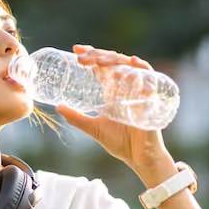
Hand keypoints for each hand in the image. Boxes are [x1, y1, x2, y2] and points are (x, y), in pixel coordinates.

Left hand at [55, 44, 170, 170]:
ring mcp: (138, 91)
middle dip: (99, 55)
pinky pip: (150, 78)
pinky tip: (132, 64)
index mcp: (113, 91)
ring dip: (115, 60)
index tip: (75, 50)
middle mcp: (126, 87)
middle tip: (82, 57)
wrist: (138, 158)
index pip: (103, 66)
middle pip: (114, 61)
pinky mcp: (150, 99)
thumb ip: (76, 118)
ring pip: (129, 66)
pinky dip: (142, 69)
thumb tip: (57, 107)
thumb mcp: (94, 128)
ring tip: (100, 62)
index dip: (91, 54)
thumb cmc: (120, 143)